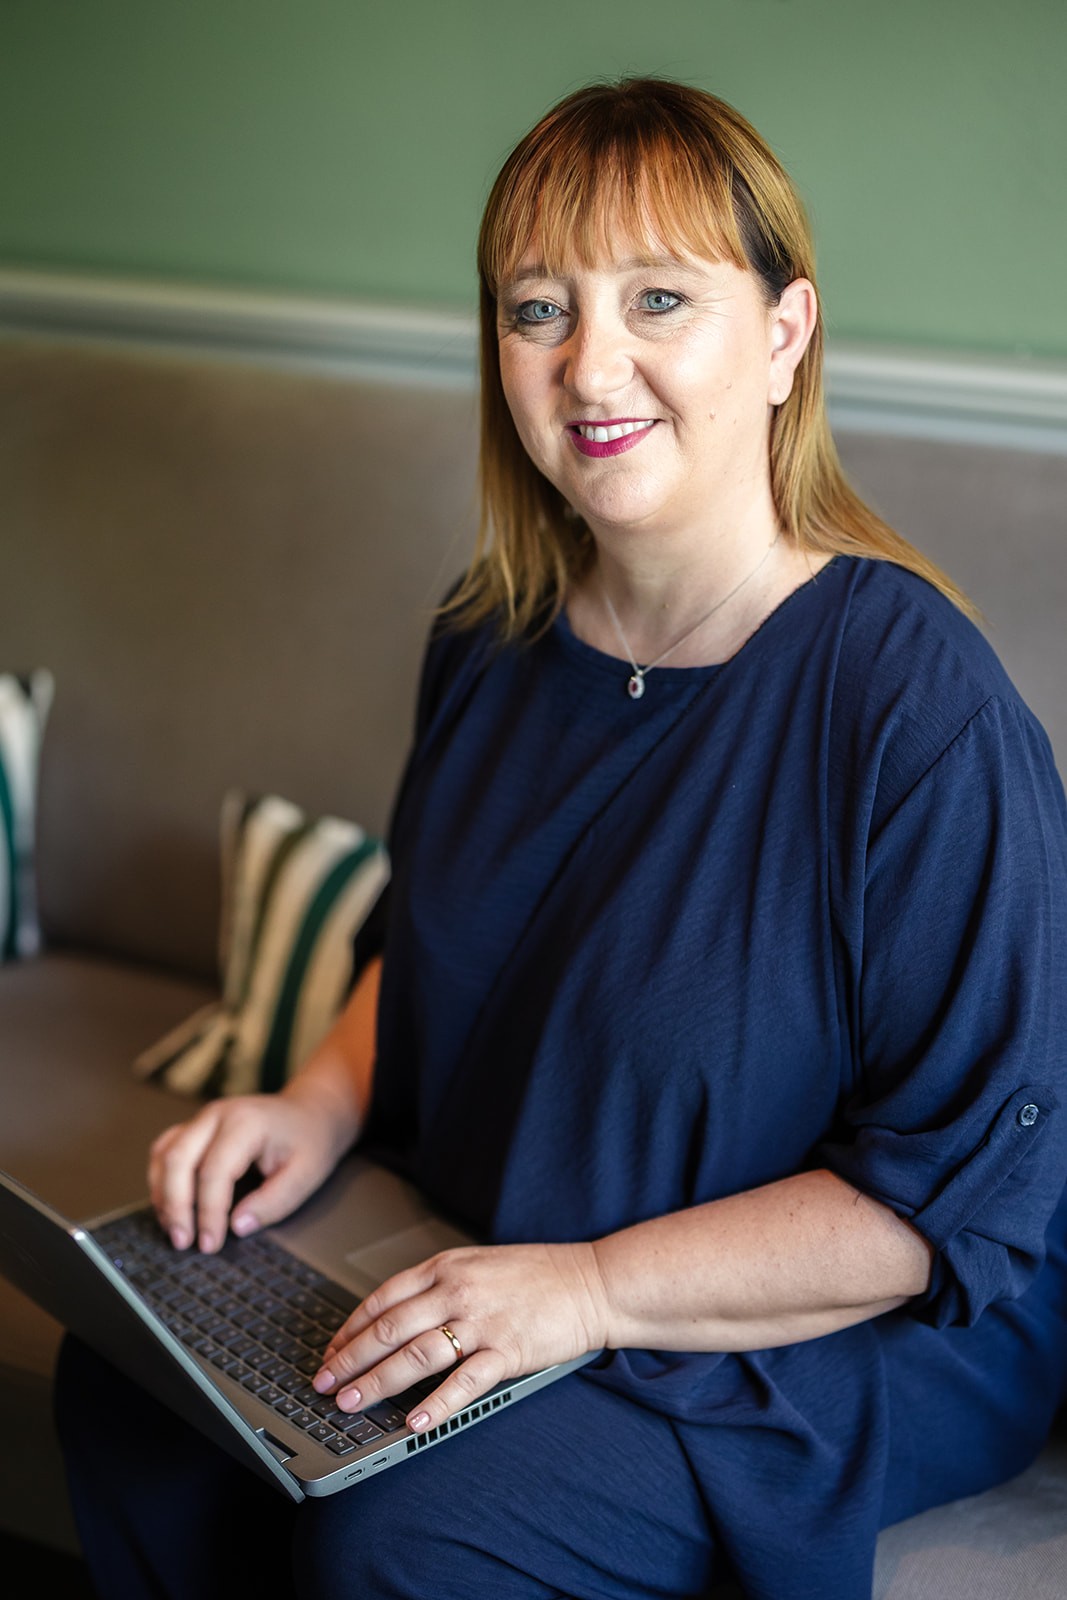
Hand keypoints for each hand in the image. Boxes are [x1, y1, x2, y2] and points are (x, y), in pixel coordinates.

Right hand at [148, 1082, 351, 1253]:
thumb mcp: (306, 1174)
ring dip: (164, 1195)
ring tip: (175, 1229)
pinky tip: (171, 1207)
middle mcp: (217, 1115)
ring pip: (165, 1154)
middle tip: (183, 1242)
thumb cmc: (310, 1140)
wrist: (311, 1111)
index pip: (214, 1172)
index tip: (211, 1245)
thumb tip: (237, 1227)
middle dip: (176, 1206)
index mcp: (246, 1122)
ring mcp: (203, 1119)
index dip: (208, 1213)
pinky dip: (162, 1180)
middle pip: (178, 1159)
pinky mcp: (196, 1128)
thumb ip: (273, 1203)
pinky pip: (166, 1151)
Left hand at [310, 1241, 607, 1431]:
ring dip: (377, 1383)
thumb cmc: (537, 1274)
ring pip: (415, 1356)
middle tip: (324, 1384)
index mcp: (447, 1266)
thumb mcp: (479, 1263)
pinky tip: (413, 1422)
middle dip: (349, 1360)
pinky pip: (462, 1382)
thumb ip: (439, 1283)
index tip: (330, 1351)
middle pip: (389, 1329)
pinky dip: (434, 1404)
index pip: (383, 1298)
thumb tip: (394, 1315)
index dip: (350, 1328)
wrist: (593, 1281)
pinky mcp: (507, 1351)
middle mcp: (457, 1290)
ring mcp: (482, 1321)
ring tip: (351, 1404)